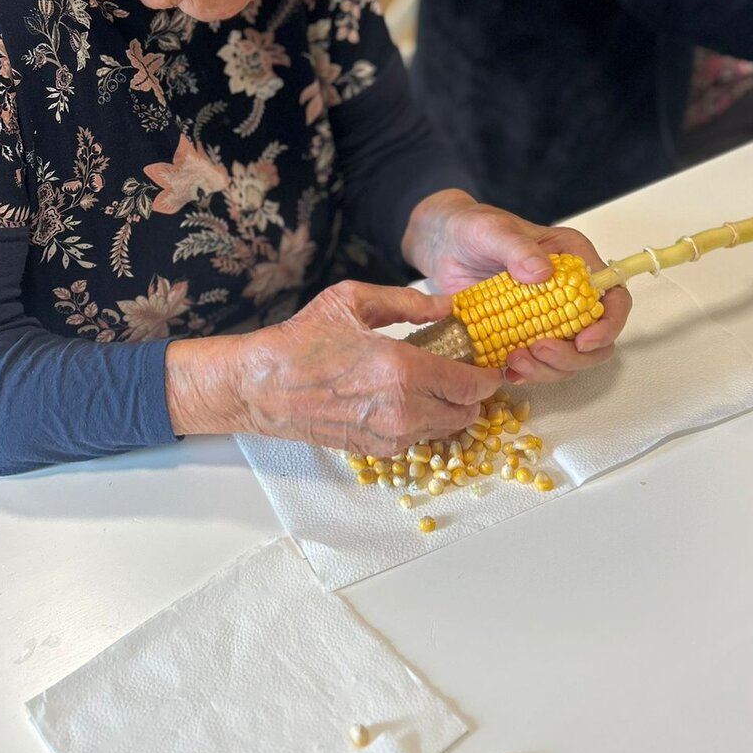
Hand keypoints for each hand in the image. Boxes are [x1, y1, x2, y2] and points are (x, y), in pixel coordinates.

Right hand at [166, 280, 498, 453]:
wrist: (263, 387)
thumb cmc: (303, 340)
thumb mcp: (353, 300)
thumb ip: (408, 301)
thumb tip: (447, 305)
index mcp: (401, 369)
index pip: (470, 384)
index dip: (487, 375)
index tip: (489, 364)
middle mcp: (402, 410)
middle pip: (466, 413)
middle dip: (472, 394)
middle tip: (463, 372)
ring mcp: (390, 436)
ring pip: (445, 430)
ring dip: (450, 409)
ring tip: (435, 384)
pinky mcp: (376, 452)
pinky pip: (419, 440)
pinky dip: (425, 422)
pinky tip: (408, 399)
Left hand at [401, 189, 630, 385]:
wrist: (443, 244)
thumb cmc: (472, 228)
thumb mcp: (493, 231)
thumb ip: (518, 248)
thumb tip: (542, 273)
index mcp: (573, 260)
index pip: (613, 297)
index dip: (608, 325)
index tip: (583, 342)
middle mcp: (568, 292)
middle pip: (596, 338)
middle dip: (573, 356)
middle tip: (538, 352)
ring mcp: (547, 317)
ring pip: (569, 358)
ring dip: (548, 369)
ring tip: (515, 360)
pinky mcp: (524, 334)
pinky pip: (538, 364)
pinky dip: (529, 373)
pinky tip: (509, 370)